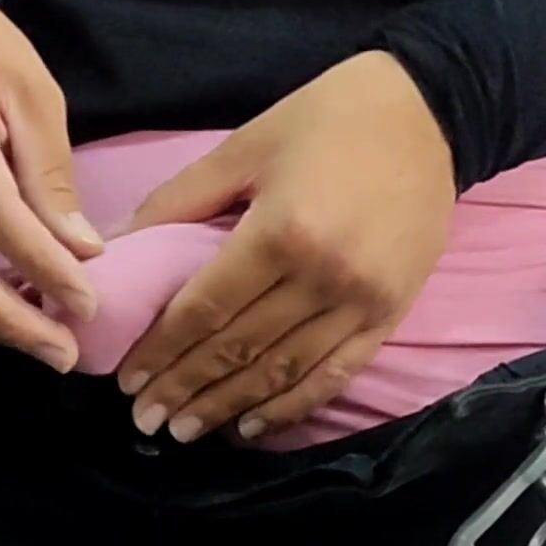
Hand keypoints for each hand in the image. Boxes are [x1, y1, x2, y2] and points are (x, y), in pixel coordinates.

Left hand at [117, 51, 456, 441]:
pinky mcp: (388, 317)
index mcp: (281, 231)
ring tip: (186, 431)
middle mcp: (321, 278)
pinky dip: (291, 408)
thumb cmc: (329, 119)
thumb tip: (116, 247)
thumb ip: (181, 199)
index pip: (206, 309)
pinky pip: (333, 375)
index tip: (128, 380)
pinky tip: (253, 426)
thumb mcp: (246, 145)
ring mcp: (360, 304)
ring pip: (282, 372)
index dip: (163, 351)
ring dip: (229, 407)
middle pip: (239, 349)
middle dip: (186, 388)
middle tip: (145, 420)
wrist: (429, 114)